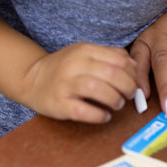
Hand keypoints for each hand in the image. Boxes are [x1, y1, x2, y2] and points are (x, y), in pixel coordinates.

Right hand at [22, 42, 138, 123]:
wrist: (31, 78)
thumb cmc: (65, 67)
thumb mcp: (86, 53)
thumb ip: (110, 55)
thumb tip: (134, 65)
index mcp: (84, 50)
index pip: (118, 59)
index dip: (132, 72)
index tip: (135, 81)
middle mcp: (74, 65)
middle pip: (111, 74)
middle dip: (127, 86)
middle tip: (130, 94)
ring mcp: (65, 84)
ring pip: (97, 89)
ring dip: (114, 99)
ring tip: (118, 104)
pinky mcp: (58, 104)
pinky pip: (82, 111)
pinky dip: (98, 115)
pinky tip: (105, 116)